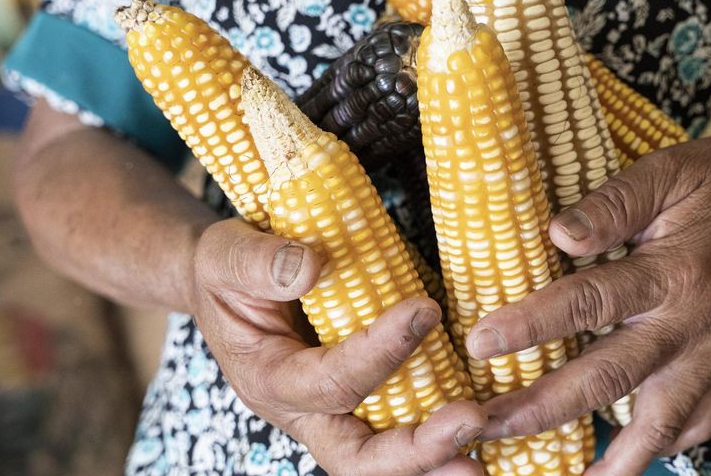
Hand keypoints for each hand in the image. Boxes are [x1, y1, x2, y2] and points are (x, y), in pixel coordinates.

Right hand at [190, 218, 485, 475]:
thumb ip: (260, 263)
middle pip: (358, 459)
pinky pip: (397, 431)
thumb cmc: (227, 270)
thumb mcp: (228, 254)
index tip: (425, 309)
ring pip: (382, 461)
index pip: (329, 382)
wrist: (226, 287)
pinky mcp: (359, 404)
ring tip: (484, 446)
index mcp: (268, 379)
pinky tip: (485, 422)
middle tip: (470, 421)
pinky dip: (437, 439)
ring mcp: (332, 415)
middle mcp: (302, 412)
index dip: (379, 352)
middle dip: (416, 450)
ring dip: (435, 458)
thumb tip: (312, 266)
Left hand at [464, 135, 710, 474]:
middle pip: (610, 378)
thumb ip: (615, 202)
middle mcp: (691, 324)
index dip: (531, 324)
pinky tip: (629, 459)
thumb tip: (559, 233)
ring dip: (609, 457)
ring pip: (656, 422)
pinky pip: (696, 422)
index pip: (589, 303)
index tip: (480, 341)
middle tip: (486, 424)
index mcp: (673, 271)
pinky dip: (662, 448)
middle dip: (543, 408)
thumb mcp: (670, 171)